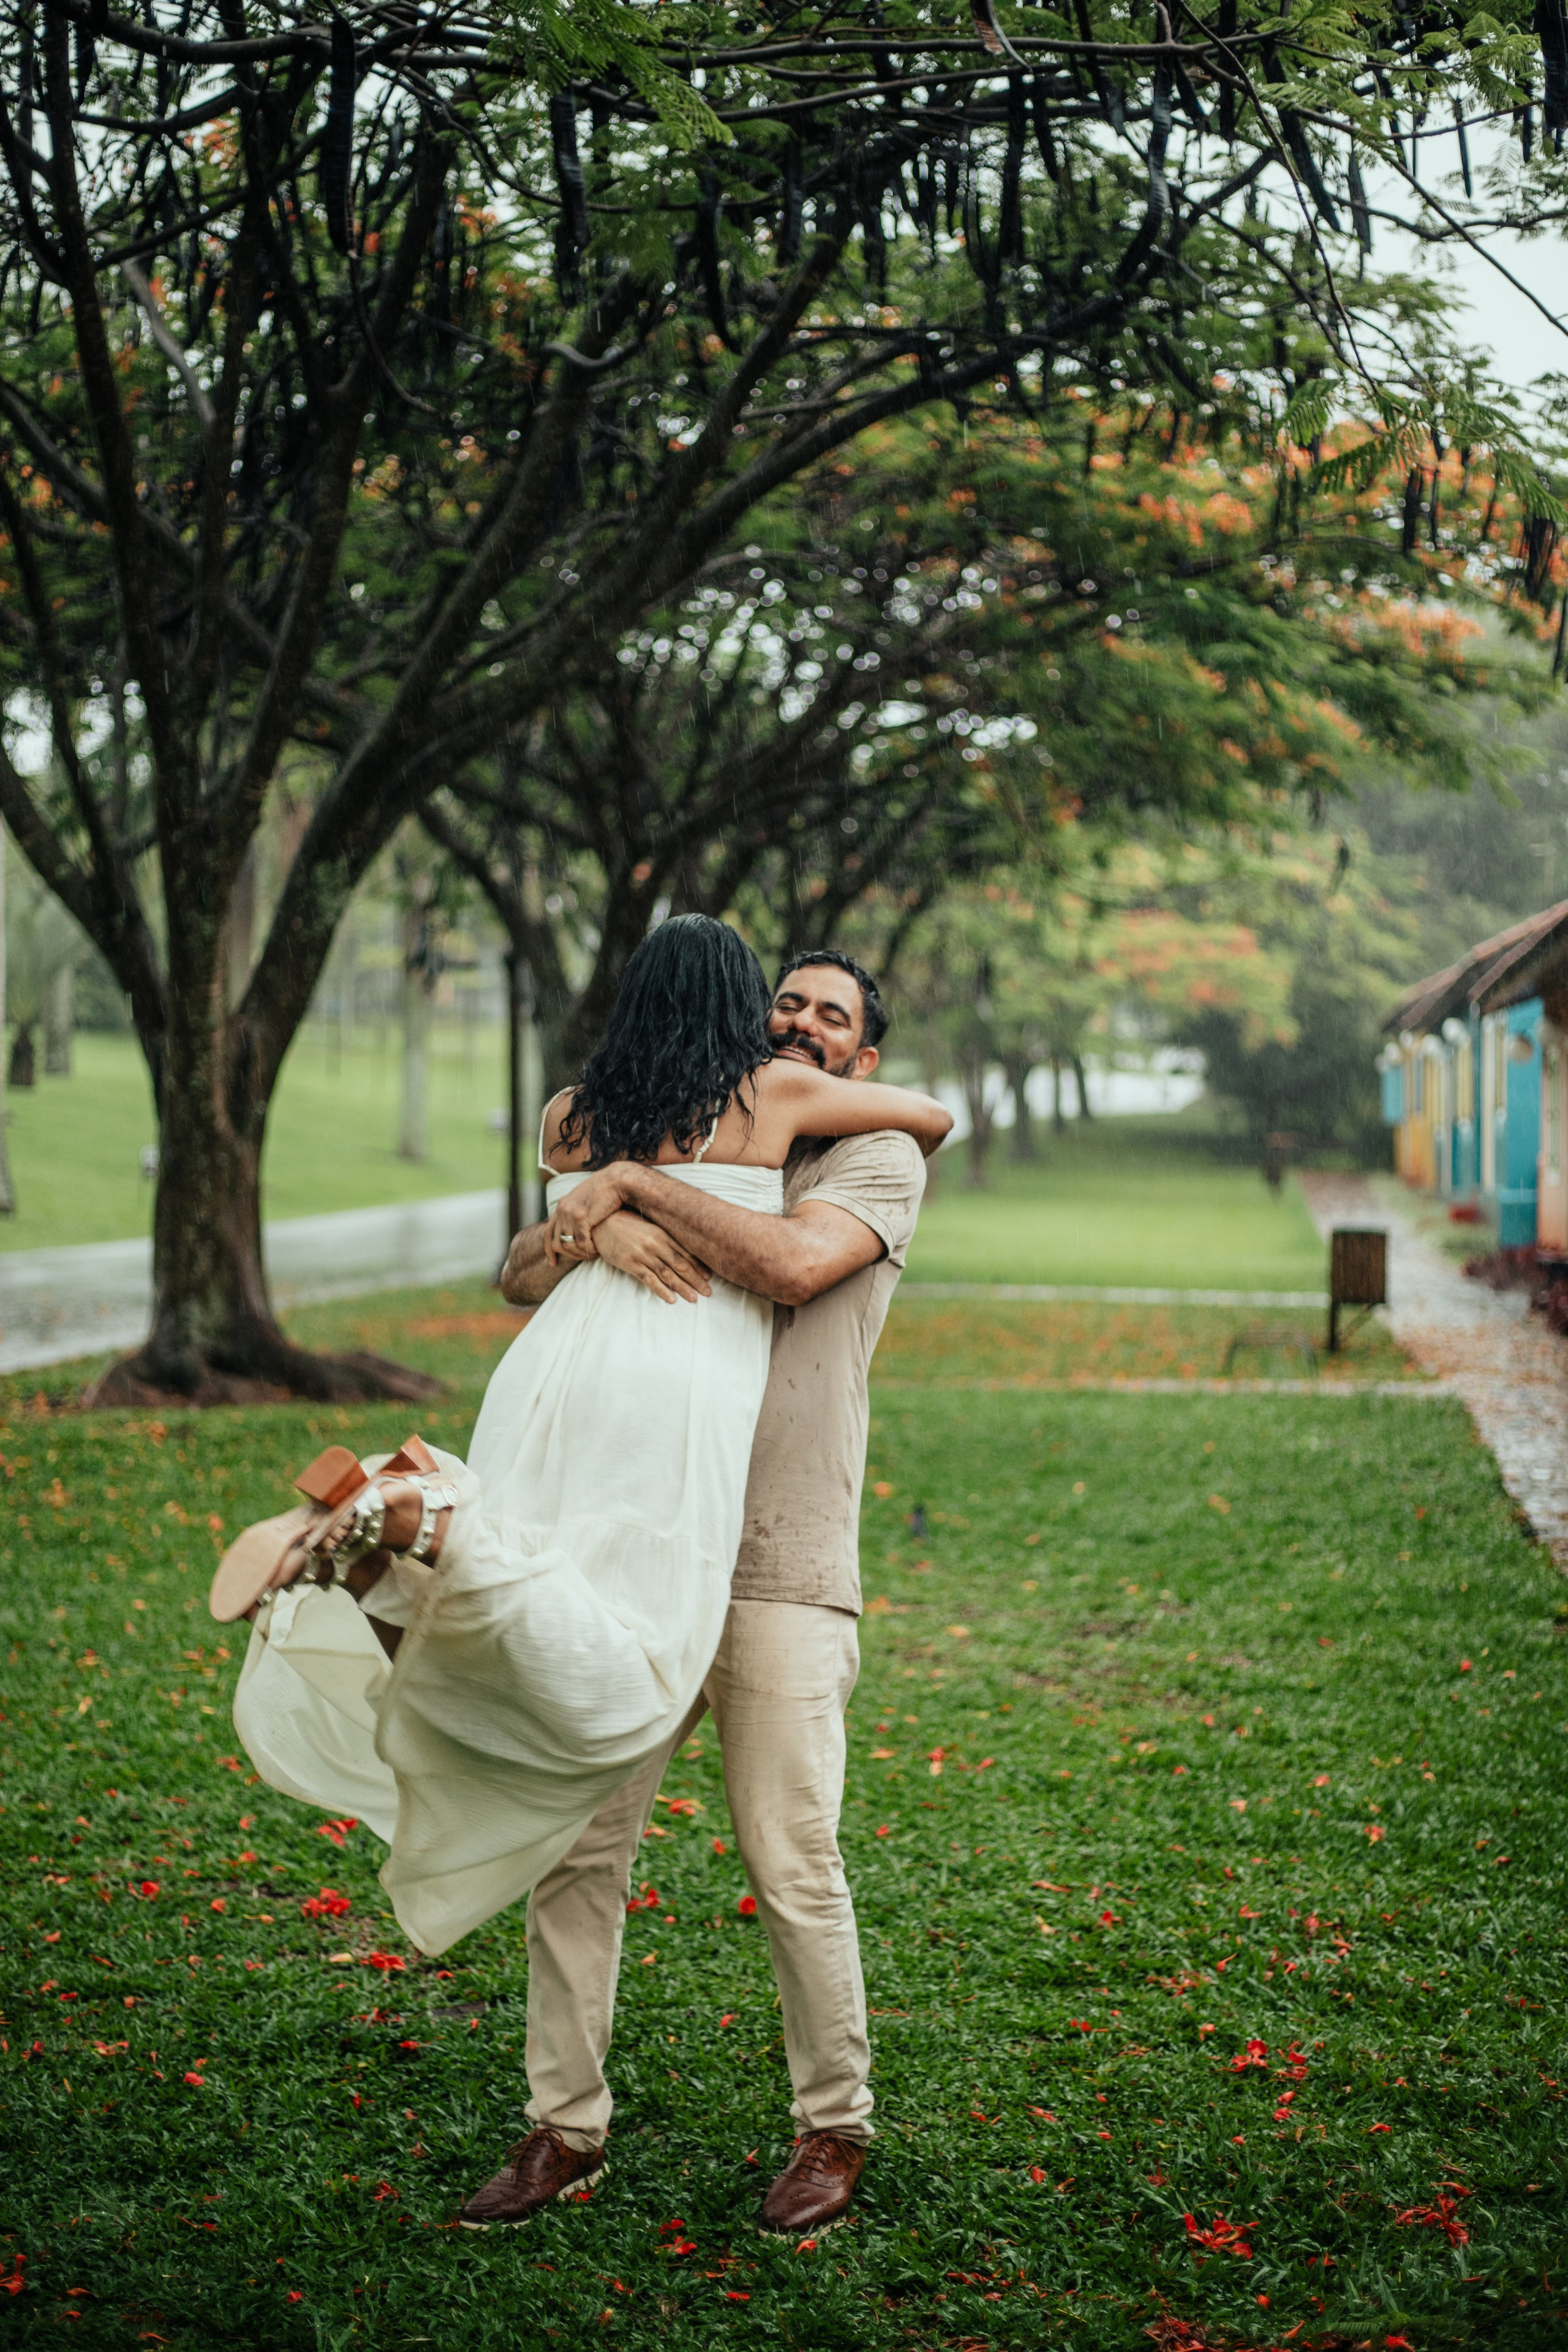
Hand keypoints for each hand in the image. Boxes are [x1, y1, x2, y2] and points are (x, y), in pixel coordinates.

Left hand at [545, 1165, 636, 1263]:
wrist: (616, 1181)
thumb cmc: (606, 1193)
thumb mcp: (585, 1202)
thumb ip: (577, 1214)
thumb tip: (576, 1231)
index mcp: (562, 1206)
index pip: (548, 1233)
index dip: (549, 1250)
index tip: (553, 1263)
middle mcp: (562, 1209)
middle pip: (556, 1242)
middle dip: (569, 1255)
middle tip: (583, 1259)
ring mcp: (570, 1213)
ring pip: (569, 1245)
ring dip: (581, 1253)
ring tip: (593, 1254)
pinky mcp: (581, 1217)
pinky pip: (581, 1243)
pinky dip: (589, 1250)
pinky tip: (598, 1249)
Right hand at [594, 1208, 712, 1304]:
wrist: (602, 1223)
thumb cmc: (627, 1224)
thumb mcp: (649, 1226)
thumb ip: (664, 1236)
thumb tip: (681, 1249)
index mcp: (662, 1233)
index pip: (686, 1252)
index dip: (699, 1266)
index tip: (709, 1277)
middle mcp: (655, 1243)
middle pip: (680, 1264)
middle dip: (696, 1279)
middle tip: (708, 1292)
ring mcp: (643, 1254)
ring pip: (667, 1274)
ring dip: (682, 1287)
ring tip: (694, 1298)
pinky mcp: (630, 1263)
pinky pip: (649, 1279)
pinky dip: (661, 1290)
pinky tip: (671, 1299)